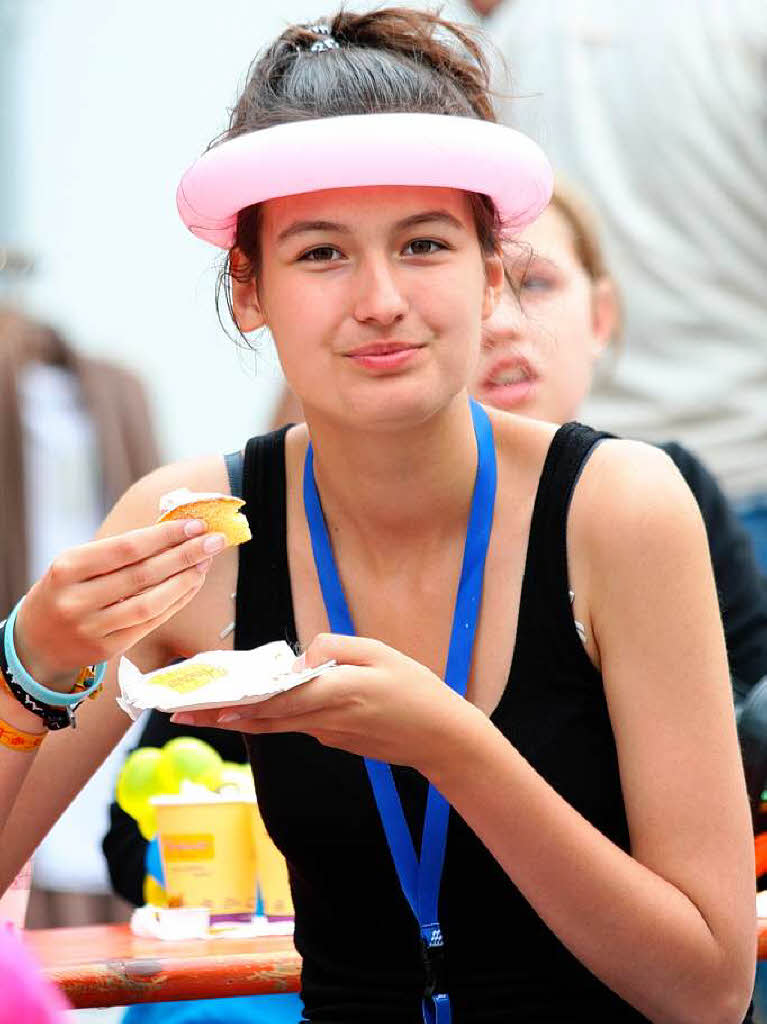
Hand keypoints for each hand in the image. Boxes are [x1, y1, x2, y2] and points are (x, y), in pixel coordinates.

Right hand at [15, 520, 224, 688]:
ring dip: (185, 581)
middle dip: (184, 554)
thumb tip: (174, 531)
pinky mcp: (107, 650)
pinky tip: (191, 585)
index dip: (165, 536)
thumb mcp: (75, 565)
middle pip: (143, 574)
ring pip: (151, 603)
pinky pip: (150, 623)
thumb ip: (117, 551)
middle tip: (213, 540)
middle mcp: (77, 600)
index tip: (194, 524)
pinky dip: (175, 602)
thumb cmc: (64, 592)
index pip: (126, 547)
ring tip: (205, 563)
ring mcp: (92, 629)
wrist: (34, 643)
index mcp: (67, 568)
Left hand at [172, 633, 479, 774]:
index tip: (204, 705)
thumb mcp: (380, 653)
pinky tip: (252, 707)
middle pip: (262, 718)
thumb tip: (302, 657)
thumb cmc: (416, 689)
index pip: (277, 699)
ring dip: (235, 719)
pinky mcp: (334, 740)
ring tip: (200, 714)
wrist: (441, 739)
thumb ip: (336, 648)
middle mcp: (324, 720)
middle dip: (218, 716)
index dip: (238, 702)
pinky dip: (269, 717)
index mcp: (336, 693)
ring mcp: (327, 735)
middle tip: (179, 715)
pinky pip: (295, 725)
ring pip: (273, 726)